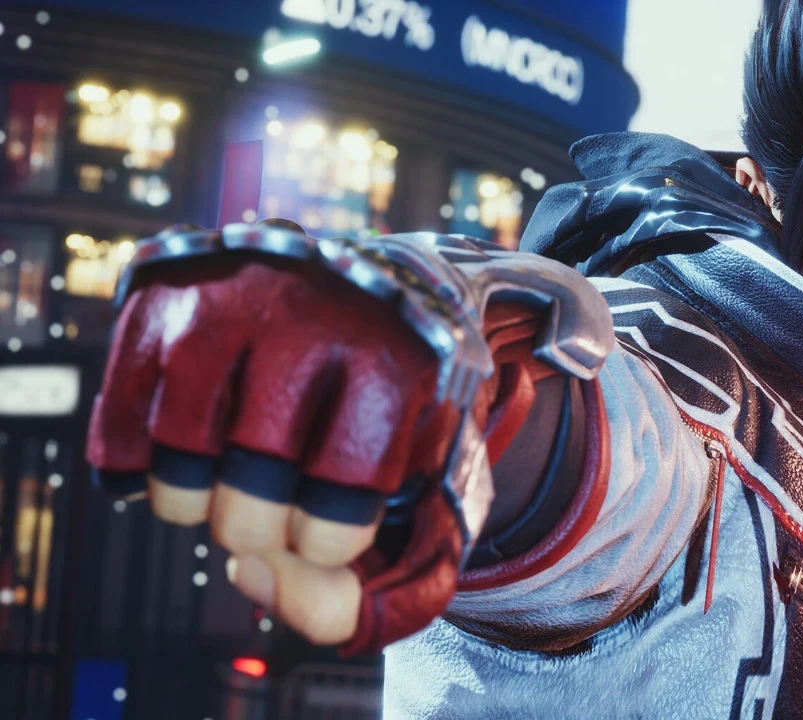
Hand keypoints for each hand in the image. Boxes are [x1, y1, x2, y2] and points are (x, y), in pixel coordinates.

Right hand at [87, 233, 469, 650]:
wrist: (372, 283)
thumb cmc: (399, 400)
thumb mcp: (435, 485)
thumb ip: (385, 585)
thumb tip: (253, 580)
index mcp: (392, 368)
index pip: (333, 523)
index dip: (327, 544)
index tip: (339, 509)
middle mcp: (306, 326)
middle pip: (247, 510)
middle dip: (262, 527)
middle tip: (284, 487)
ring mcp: (222, 308)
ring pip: (177, 473)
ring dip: (199, 498)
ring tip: (234, 466)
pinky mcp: (155, 304)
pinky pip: (119, 437)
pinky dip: (140, 469)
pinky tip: (185, 450)